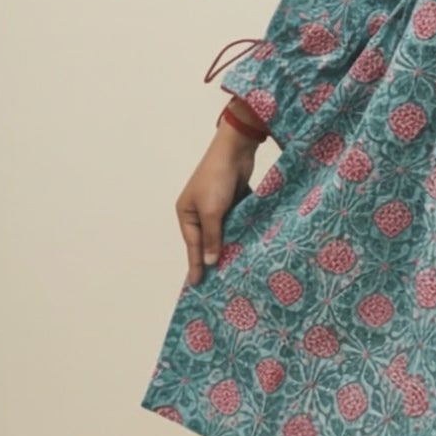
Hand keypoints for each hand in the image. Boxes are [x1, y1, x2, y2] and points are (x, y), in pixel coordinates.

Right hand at [176, 132, 257, 286]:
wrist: (235, 150)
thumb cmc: (217, 180)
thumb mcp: (212, 211)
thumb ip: (212, 237)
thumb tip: (210, 261)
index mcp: (186, 213)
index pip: (193, 245)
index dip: (196, 264)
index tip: (197, 284)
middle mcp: (199, 211)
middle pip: (208, 240)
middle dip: (214, 257)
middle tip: (219, 281)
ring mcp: (217, 206)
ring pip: (223, 232)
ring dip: (230, 245)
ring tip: (236, 268)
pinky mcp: (233, 201)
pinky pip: (236, 222)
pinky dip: (241, 231)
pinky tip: (249, 246)